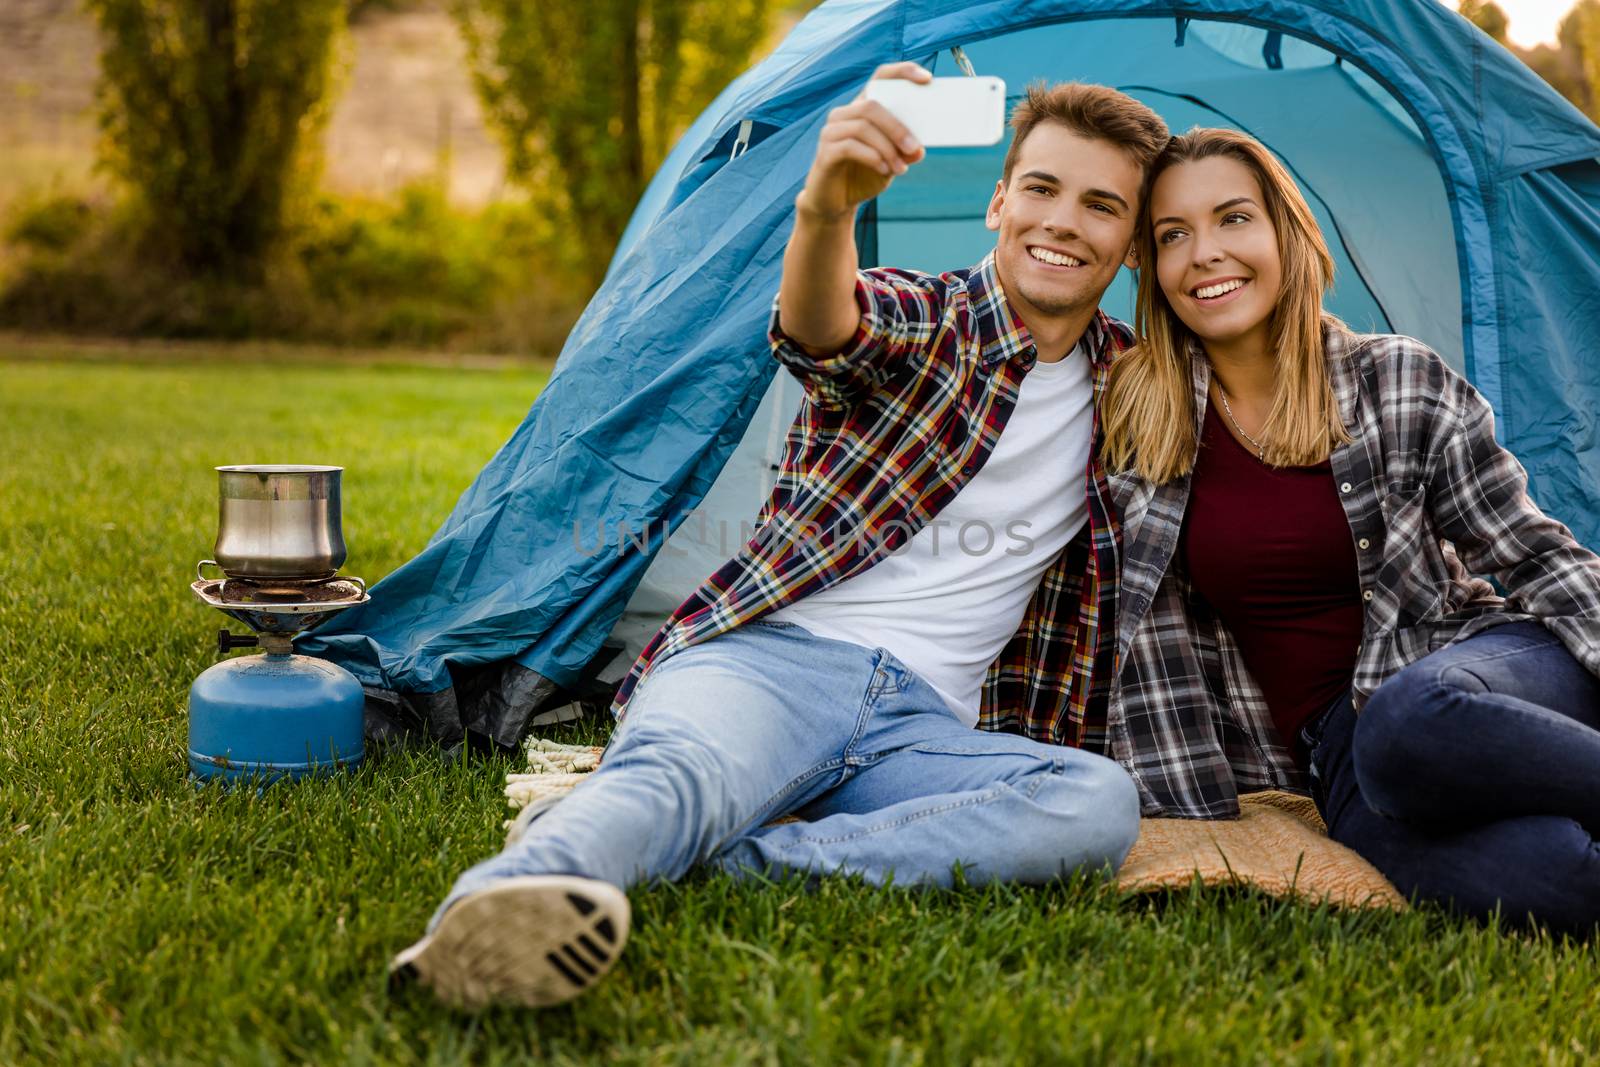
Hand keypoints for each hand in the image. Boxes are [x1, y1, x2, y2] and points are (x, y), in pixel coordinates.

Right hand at [796, 62, 929, 219]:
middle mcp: (845, 114)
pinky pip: (850, 147)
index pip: (880, 78)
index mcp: (862, 109)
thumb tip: (920, 149)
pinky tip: (884, 170)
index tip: (927, 78)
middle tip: (915, 147)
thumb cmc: (864, 176)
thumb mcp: (892, 163)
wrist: (835, 203)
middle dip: (897, 127)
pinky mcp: (825, 151)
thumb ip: (905, 152)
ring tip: (900, 168)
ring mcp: (832, 131)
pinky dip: (872, 158)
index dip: (902, 72)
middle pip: (872, 106)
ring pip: (863, 127)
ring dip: (887, 148)